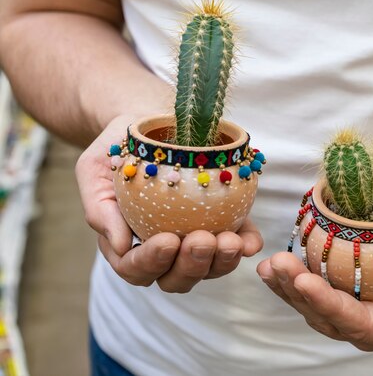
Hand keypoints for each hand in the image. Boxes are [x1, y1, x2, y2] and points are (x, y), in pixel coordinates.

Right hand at [76, 115, 262, 292]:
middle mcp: (163, 250)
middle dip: (191, 266)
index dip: (151, 262)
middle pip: (176, 278)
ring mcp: (195, 240)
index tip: (168, 239)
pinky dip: (247, 245)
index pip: (136, 268)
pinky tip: (250, 241)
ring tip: (230, 241)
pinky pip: (239, 244)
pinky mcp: (224, 222)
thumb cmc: (118, 147)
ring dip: (222, 262)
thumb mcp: (95, 169)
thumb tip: (121, 247)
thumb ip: (100, 208)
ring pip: (210, 269)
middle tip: (202, 239)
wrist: (150, 121)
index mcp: (127, 243)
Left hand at [256, 214, 372, 359]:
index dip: (331, 306)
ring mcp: (358, 313)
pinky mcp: (347, 294)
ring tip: (269, 265)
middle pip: (330, 319)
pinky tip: (272, 266)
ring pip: (315, 309)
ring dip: (289, 289)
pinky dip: (292, 281)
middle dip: (301, 294)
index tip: (305, 282)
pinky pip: (315, 292)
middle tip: (278, 265)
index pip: (362, 325)